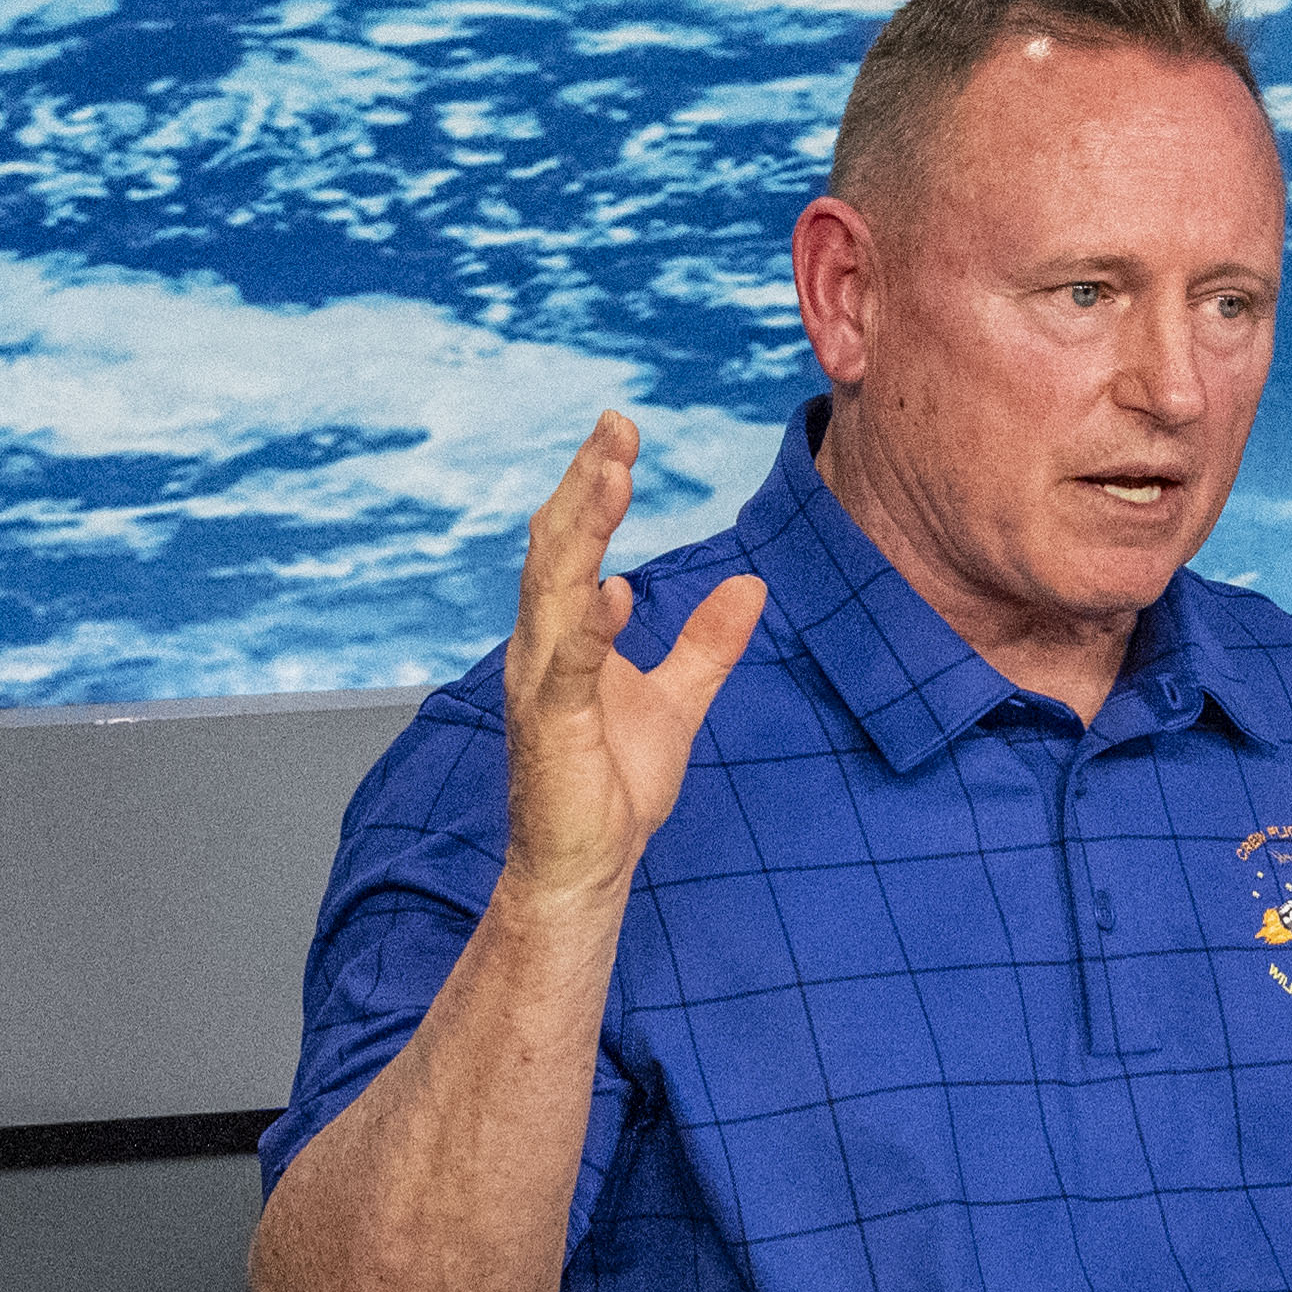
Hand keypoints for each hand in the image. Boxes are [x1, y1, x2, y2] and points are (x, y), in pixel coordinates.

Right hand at [495, 412, 766, 912]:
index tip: (622, 433)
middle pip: (556, 547)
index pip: (573, 544)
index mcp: (564, 635)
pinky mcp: (552, 727)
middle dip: (586, 485)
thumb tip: (752, 586)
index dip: (594, 487)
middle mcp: (540, 647)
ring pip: (553, 589)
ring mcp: (540, 683)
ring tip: (612, 476)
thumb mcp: (679, 701)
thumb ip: (708, 644)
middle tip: (617, 425)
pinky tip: (613, 590)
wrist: (584, 866)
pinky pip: (569, 666)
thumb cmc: (614, 788)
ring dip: (583, 531)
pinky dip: (589, 626)